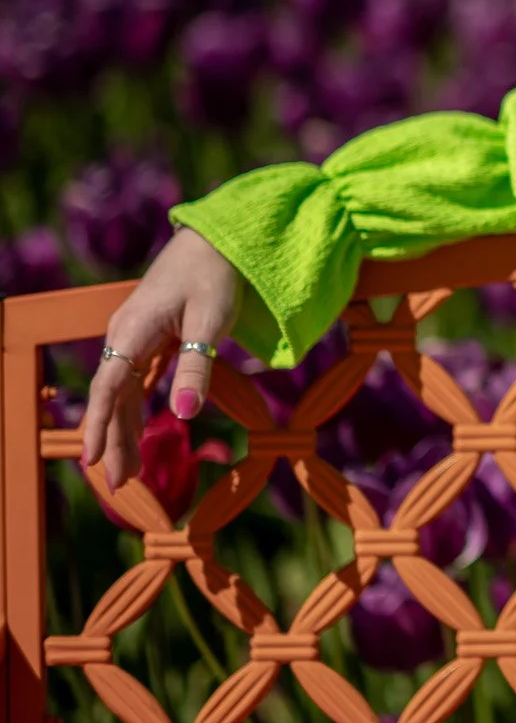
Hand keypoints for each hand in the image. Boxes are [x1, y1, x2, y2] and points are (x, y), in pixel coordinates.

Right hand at [80, 225, 243, 490]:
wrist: (215, 240)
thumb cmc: (215, 276)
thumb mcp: (211, 321)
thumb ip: (197, 366)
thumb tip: (185, 413)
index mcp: (133, 331)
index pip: (108, 386)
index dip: (98, 424)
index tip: (92, 459)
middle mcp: (125, 336)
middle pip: (111, 396)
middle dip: (111, 439)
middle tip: (118, 483)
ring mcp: (133, 337)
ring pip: (120, 391)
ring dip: (122, 429)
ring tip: (127, 470)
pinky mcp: (148, 338)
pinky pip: (133, 381)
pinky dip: (132, 408)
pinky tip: (136, 432)